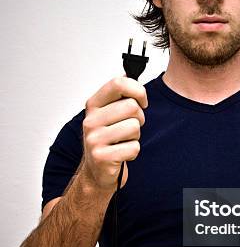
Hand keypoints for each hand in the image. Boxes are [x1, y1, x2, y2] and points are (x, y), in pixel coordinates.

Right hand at [82, 75, 147, 190]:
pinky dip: (133, 152)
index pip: (118, 84)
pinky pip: (134, 148)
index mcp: (93, 105)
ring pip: (134, 127)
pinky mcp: (102, 157)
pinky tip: (122, 154)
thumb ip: (119, 95)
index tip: (142, 101)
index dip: (138, 90)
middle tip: (129, 128)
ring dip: (136, 136)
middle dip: (139, 118)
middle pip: (132, 106)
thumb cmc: (109, 140)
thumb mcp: (110, 113)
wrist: (97, 172)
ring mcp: (94, 139)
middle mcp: (90, 120)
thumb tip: (128, 74)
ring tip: (123, 141)